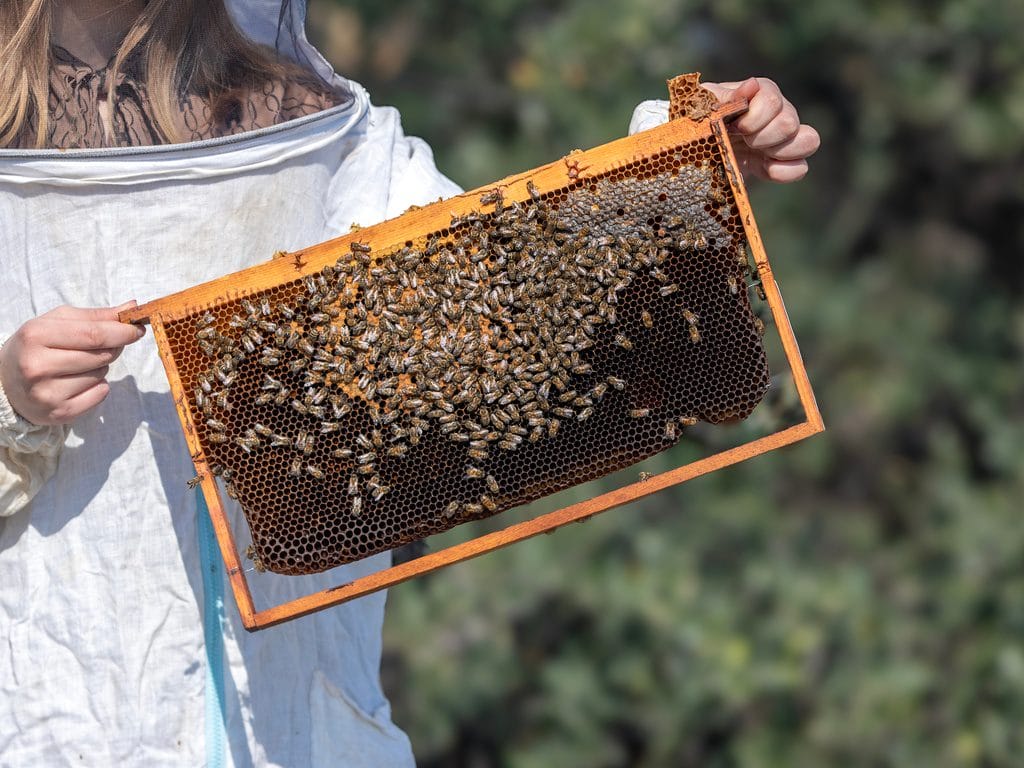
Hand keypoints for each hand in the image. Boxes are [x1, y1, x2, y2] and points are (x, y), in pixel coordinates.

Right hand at [0, 303, 145, 425]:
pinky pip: (99, 395)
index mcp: (35, 335)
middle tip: (106, 345)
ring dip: (101, 368)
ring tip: (78, 365)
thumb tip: (132, 306)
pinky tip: (76, 383)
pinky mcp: (58, 413)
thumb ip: (96, 316)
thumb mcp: (57, 322)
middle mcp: (37, 366)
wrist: (6, 382)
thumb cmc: (37, 346)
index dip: (122, 332)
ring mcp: (46, 393)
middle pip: (100, 356)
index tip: (138, 329)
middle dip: (113, 348)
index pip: (93, 334)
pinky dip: (97, 388)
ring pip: (101, 375)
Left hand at [702, 77, 819, 182]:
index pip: (773, 100)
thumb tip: (752, 85)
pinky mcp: (779, 162)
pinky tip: (764, 169)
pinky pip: (800, 168)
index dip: (753, 118)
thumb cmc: (695, 121)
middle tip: (743, 141)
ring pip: (808, 141)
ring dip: (780, 152)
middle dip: (763, 137)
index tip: (733, 127)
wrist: (690, 148)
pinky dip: (785, 172)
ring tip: (756, 153)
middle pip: (790, 123)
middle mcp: (778, 111)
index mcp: (760, 93)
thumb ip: (725, 96)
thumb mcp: (702, 105)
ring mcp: (783, 137)